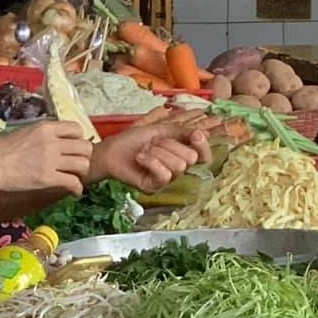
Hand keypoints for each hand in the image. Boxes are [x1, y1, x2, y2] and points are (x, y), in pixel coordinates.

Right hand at [0, 121, 94, 196]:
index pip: (77, 129)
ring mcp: (51, 160)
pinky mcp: (47, 178)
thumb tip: (55, 139)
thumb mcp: (24, 132)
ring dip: (81, 172)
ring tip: (75, 177)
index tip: (74, 148)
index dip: (79, 139)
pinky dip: (77, 189)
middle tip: (77, 164)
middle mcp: (52, 142)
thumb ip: (43, 134)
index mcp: (45, 127)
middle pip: (85, 147)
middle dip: (84, 156)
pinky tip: (73, 191)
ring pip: (83, 164)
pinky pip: (73, 182)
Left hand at [91, 114, 211, 192]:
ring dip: (157, 152)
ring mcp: (167, 179)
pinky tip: (140, 158)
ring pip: (178, 165)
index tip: (196, 135)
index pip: (204, 156)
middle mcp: (177, 168)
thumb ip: (182, 132)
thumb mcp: (161, 130)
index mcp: (181, 153)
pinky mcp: (155, 187)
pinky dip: (150, 161)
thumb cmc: (134, 140)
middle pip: (191, 158)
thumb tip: (201, 133)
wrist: (112, 149)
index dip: (203, 145)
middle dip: (170, 144)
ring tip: (145, 151)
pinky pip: (165, 174)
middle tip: (154, 142)